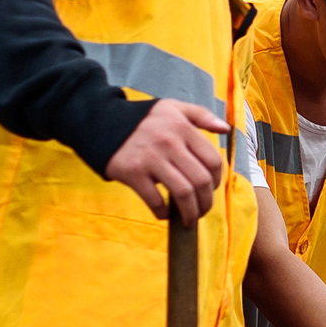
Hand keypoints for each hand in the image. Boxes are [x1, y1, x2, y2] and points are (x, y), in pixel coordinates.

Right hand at [106, 97, 230, 219]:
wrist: (101, 123)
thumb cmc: (142, 119)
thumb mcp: (173, 108)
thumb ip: (201, 115)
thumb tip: (225, 129)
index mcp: (183, 128)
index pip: (213, 161)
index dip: (217, 180)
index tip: (210, 189)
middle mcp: (170, 143)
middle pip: (201, 181)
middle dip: (206, 202)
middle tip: (202, 210)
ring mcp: (151, 159)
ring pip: (183, 193)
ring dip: (190, 212)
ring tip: (189, 219)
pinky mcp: (133, 173)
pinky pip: (155, 200)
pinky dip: (164, 213)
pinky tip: (165, 214)